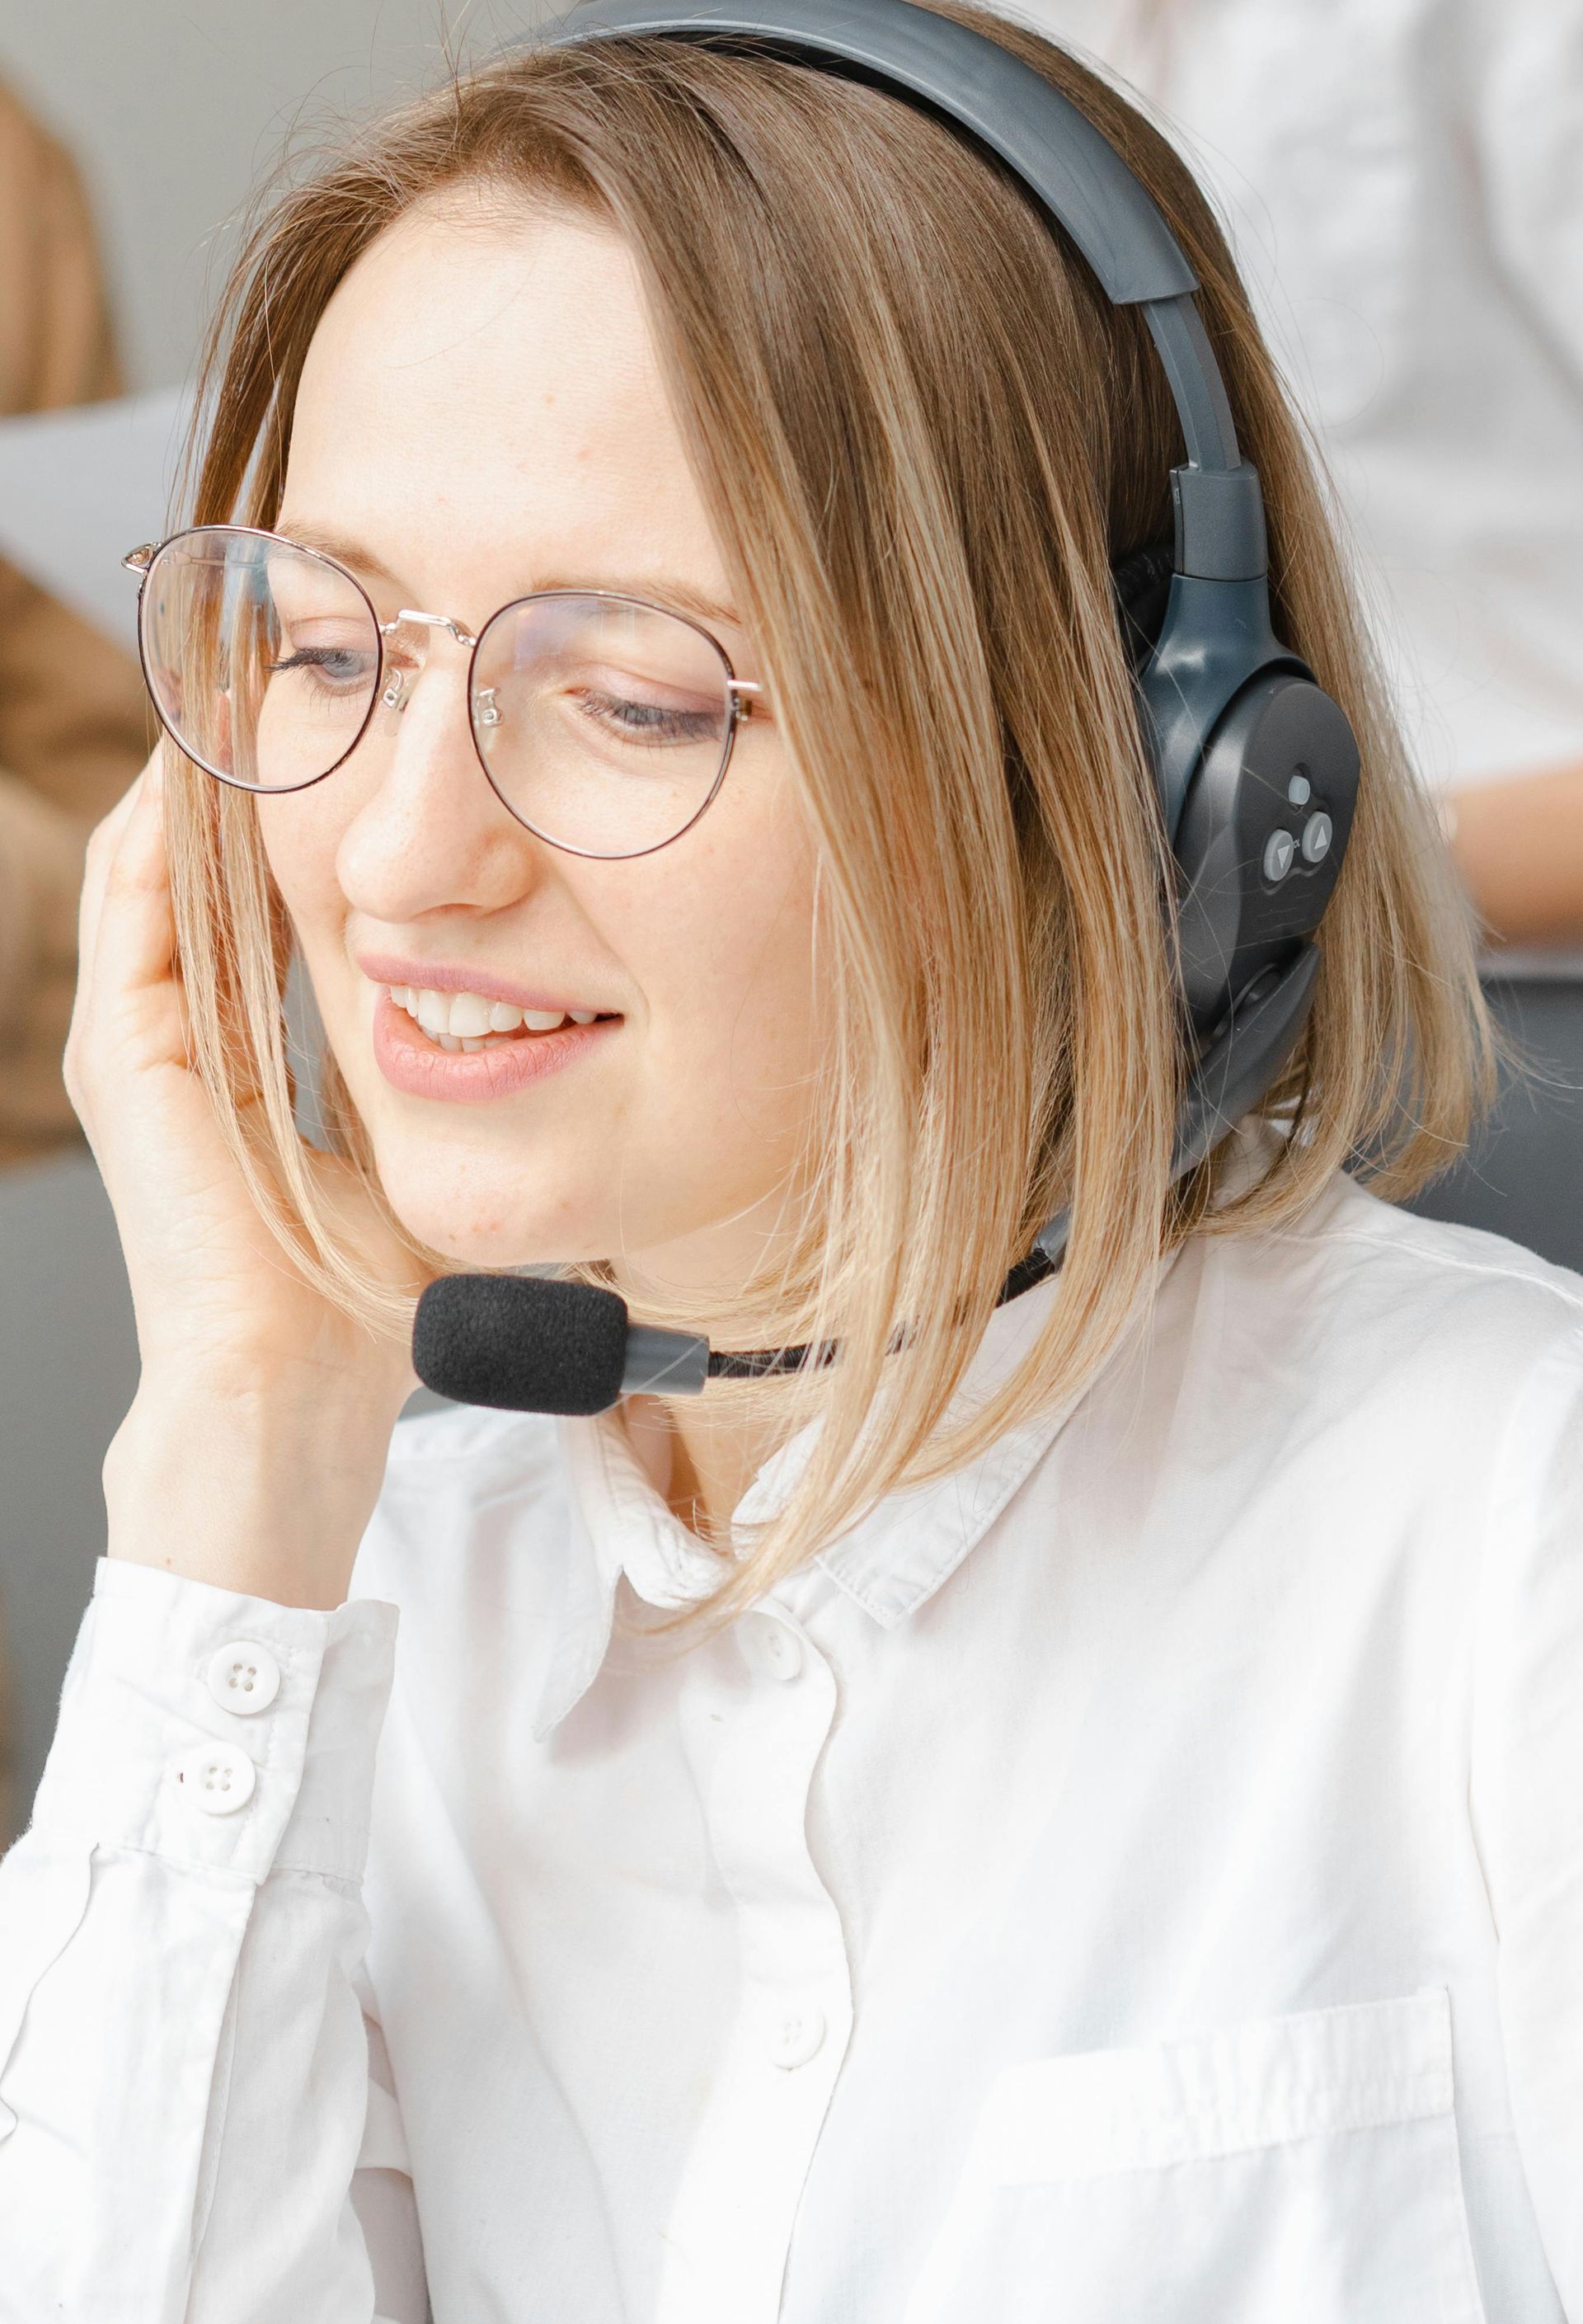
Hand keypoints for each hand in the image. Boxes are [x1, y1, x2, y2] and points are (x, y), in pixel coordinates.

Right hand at [65, 751, 424, 1606]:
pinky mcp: (121, 1055)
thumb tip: (525, 1046)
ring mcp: (134, 1044)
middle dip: (242, 774)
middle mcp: (172, 1040)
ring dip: (200, 777)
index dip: (298, 821)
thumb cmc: (357, 1303)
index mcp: (233, 1060)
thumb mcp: (409, 1158)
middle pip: (197, 868)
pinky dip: (168, 825)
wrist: (292, 1388)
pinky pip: (138, 904)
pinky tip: (208, 758)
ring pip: (157, 867)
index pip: (256, 907)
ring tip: (250, 684)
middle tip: (293, 675)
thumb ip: (432, 1092)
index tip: (355, 744)